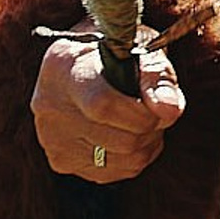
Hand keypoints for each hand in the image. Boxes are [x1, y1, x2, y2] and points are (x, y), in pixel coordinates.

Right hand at [30, 36, 184, 182]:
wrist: (84, 63)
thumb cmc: (118, 50)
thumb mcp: (141, 45)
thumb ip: (157, 75)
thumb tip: (170, 111)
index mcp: (64, 65)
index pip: (102, 104)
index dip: (141, 114)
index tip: (167, 107)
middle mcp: (49, 104)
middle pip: (119, 139)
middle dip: (153, 127)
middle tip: (159, 107)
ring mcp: (51, 137)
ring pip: (122, 159)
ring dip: (148, 143)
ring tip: (144, 117)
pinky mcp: (60, 160)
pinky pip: (112, 173)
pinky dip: (133, 158)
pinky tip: (130, 132)